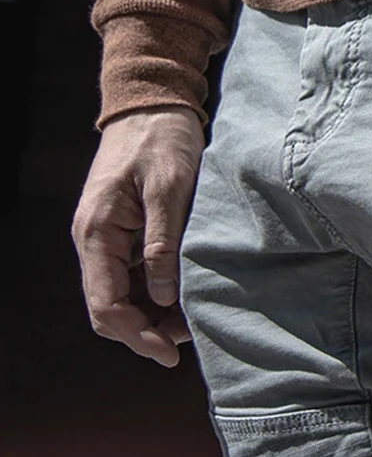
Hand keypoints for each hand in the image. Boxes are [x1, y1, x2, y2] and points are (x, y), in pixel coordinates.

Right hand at [71, 106, 204, 366]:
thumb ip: (162, 243)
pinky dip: (154, 290)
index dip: (136, 335)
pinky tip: (183, 292)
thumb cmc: (163, 139)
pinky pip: (132, 274)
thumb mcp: (169, 188)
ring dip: (151, 312)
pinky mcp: (123, 230)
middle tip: (187, 339)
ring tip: (191, 319)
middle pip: (110, 307)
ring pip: (121, 293)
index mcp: (97, 232)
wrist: (154, 103)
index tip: (169, 353)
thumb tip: (161, 297)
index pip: (106, 305)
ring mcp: (107, 236)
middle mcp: (94, 239)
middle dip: (145, 329)